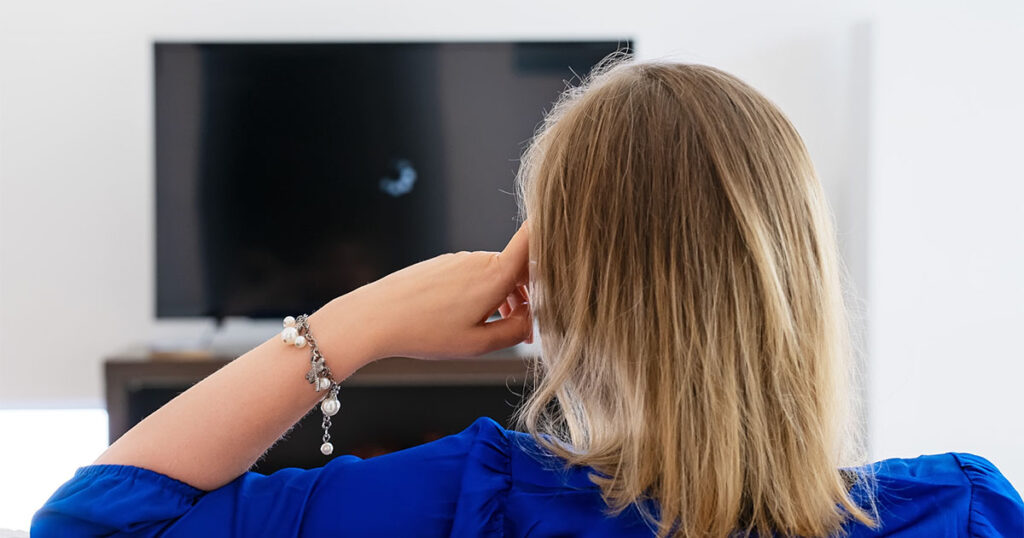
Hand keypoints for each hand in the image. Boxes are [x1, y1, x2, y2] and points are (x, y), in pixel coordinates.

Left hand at [318, 224, 532, 362]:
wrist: (376, 316)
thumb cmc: (425, 332)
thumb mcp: (478, 344)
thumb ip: (515, 332)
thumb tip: (532, 320)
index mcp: (496, 275)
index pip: (533, 239)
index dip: (553, 234)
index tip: (567, 239)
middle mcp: (480, 259)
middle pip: (519, 269)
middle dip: (528, 295)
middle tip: (524, 330)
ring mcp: (460, 259)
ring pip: (496, 274)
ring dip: (504, 298)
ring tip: (493, 330)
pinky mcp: (444, 264)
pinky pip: (474, 275)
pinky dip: (482, 294)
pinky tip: (467, 319)